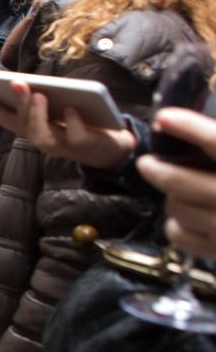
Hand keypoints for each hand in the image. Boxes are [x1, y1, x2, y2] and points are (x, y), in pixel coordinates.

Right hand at [0, 83, 134, 169]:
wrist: (113, 149)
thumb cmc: (82, 125)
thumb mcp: (62, 111)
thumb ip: (46, 102)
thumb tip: (33, 86)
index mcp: (36, 130)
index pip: (9, 121)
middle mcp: (44, 140)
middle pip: (25, 125)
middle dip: (19, 103)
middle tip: (15, 82)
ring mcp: (63, 147)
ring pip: (43, 138)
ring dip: (38, 116)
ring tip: (39, 95)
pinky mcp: (85, 147)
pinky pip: (76, 137)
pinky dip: (73, 123)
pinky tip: (71, 108)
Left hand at [137, 107, 215, 257]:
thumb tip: (202, 132)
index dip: (188, 127)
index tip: (164, 117)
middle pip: (178, 180)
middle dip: (156, 168)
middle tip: (148, 162)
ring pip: (174, 206)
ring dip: (173, 196)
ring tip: (181, 192)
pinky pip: (177, 234)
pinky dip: (177, 224)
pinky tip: (189, 216)